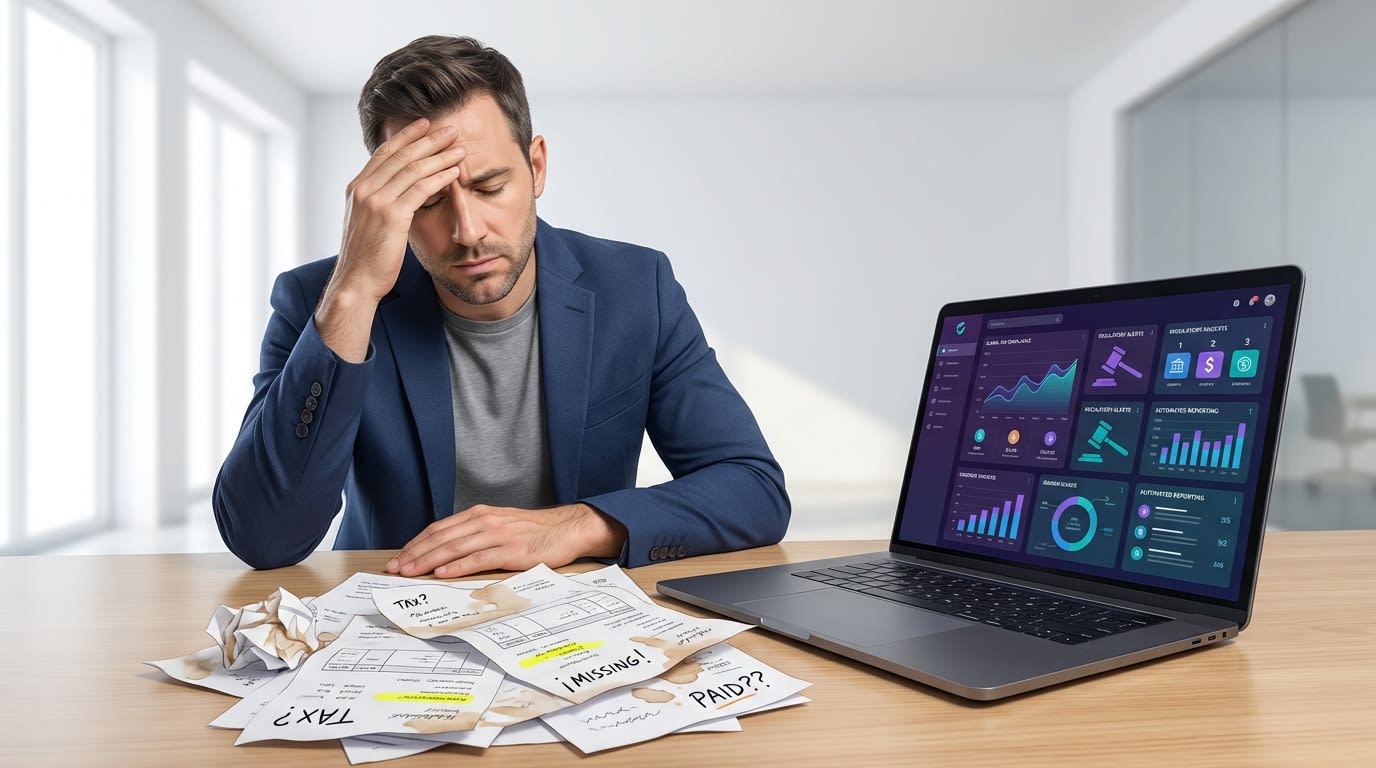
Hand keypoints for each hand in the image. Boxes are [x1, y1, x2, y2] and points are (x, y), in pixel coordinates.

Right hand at [315, 118, 465, 361]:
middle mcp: (364, 189)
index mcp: (357, 188)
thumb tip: (397, 191)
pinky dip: (440, 177)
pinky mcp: (391, 215)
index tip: (425, 124)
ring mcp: (376, 200)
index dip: (406, 136)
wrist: (356, 282)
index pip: (384, 153)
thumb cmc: (366, 257)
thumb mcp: (367, 222)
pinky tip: (455, 172)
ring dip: (439, 156)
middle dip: (428, 139)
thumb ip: (379, 202)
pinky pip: (421, 189)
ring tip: (459, 148)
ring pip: (413, 169)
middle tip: (450, 129)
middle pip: (401, 155)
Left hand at [385, 503, 627, 577]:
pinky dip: (457, 566)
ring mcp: (497, 534)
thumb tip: (449, 553)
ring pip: (454, 547)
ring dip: (429, 561)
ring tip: (410, 572)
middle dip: (415, 554)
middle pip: (441, 538)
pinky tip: (442, 573)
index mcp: (480, 515)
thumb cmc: (535, 531)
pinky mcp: (511, 550)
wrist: (569, 528)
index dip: (416, 543)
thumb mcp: (501, 526)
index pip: (439, 529)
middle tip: (395, 568)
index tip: (399, 558)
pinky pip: (478, 558)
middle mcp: (484, 521)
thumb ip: (477, 534)